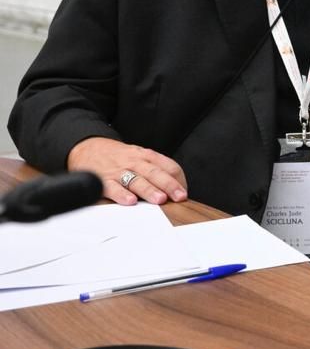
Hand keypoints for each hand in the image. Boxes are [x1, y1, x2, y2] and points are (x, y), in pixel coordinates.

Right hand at [67, 136, 187, 206]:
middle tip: (179, 196)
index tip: (184, 192)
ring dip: (149, 190)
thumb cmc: (116, 156)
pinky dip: (121, 194)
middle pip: (154, 172)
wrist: (85, 147)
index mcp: (145, 156)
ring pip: (136, 180)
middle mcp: (134, 162)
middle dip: (169, 185)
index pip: (167, 165)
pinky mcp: (102, 180)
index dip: (178, 179)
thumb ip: (155, 168)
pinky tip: (130, 201)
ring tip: (160, 200)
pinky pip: (112, 187)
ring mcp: (118, 171)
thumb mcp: (138, 155)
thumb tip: (176, 187)